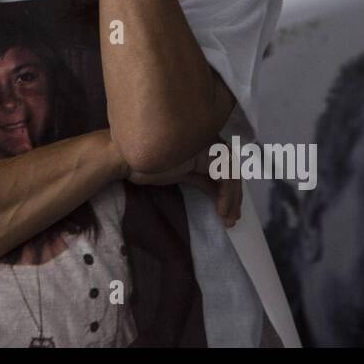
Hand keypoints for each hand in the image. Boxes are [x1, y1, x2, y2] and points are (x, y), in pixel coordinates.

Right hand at [124, 142, 241, 228]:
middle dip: (235, 198)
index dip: (232, 193)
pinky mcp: (204, 154)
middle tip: (232, 220)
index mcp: (206, 147)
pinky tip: (221, 210)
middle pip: (232, 171)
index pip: (227, 169)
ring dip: (232, 199)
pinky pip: (225, 176)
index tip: (229, 214)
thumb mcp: (184, 176)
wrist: (129, 159)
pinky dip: (226, 195)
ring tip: (227, 219)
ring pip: (232, 174)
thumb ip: (203, 180)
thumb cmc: (150, 166)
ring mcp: (208, 146)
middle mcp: (210, 144)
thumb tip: (219, 194)